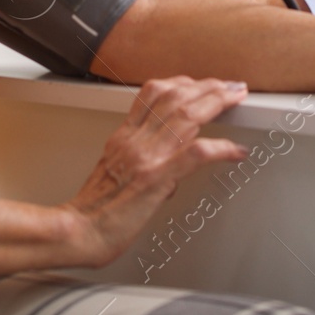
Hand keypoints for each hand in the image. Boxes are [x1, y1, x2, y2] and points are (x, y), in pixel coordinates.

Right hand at [62, 76, 249, 266]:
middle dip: (206, 86)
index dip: (182, 82)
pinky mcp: (157, 178)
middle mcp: (134, 140)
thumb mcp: (111, 173)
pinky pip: (196, 154)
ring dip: (216, 102)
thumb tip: (168, 174)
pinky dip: (220, 148)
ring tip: (235, 98)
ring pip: (186, 114)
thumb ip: (139, 164)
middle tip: (229, 85)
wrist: (78, 232)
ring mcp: (146, 156)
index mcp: (123, 137)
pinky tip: (235, 151)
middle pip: (174, 96)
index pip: (153, 93)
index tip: (200, 83)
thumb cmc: (92, 212)